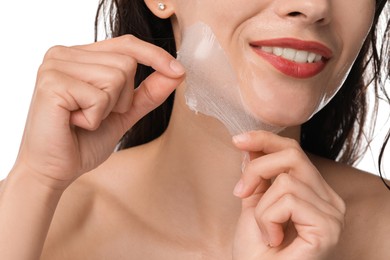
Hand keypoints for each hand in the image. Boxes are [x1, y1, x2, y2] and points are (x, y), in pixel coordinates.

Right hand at [14, 35, 184, 188]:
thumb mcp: (124, 113)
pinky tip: (73, 123)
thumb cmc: (83, 141)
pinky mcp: (52, 82)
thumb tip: (178, 72)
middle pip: (126, 62)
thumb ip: (149, 93)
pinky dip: (94, 119)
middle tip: (95, 114)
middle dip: (122, 99)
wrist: (54, 170)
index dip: (154, 55)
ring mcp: (55, 65)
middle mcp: (65, 53)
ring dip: (108, 109)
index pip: (126, 44)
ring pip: (116, 77)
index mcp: (80, 56)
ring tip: (83, 118)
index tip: (179, 70)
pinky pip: (99, 97)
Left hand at [232, 131, 345, 259]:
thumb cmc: (256, 250)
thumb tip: (250, 146)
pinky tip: (273, 239)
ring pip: (286, 182)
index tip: (238, 139)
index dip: (265, 139)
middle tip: (240, 192)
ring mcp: (333, 213)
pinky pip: (289, 201)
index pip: (294, 151)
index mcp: (315, 191)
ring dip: (262, 208)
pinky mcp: (327, 227)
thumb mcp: (253, 203)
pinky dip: (269, 219)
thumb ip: (256, 175)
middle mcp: (329, 199)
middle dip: (257, 169)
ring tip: (266, 231)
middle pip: (293, 156)